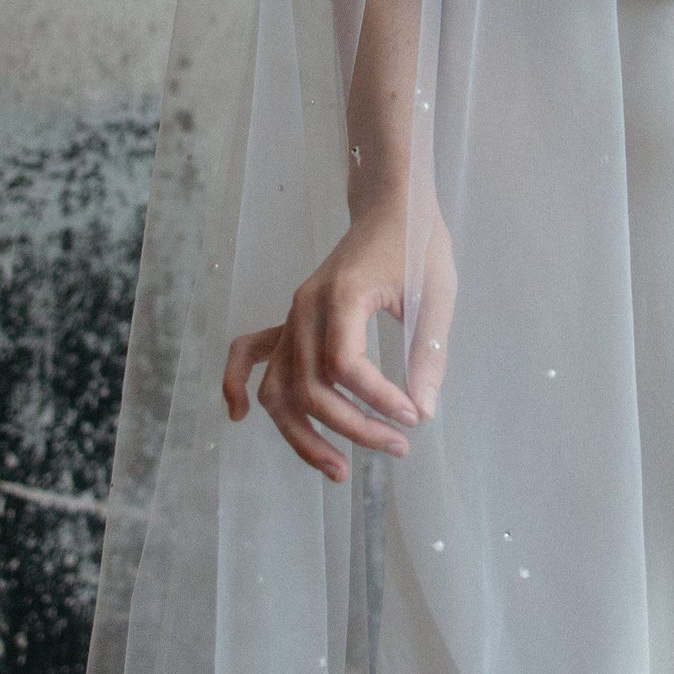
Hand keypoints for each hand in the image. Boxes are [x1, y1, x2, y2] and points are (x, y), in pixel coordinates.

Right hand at [221, 200, 457, 482]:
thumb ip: (430, 350)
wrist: (392, 203)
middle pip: (310, 387)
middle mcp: (305, 308)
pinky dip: (236, 384)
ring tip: (338, 470)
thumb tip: (424, 410)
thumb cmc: (417, 241)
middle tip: (398, 447)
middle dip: (353, 428)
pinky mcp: (292, 317)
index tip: (414, 417)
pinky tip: (239, 415)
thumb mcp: (437, 292)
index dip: (378, 402)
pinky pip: (250, 353)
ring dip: (302, 434)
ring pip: (278, 388)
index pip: (345, 367)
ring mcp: (293, 313)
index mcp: (341, 296)